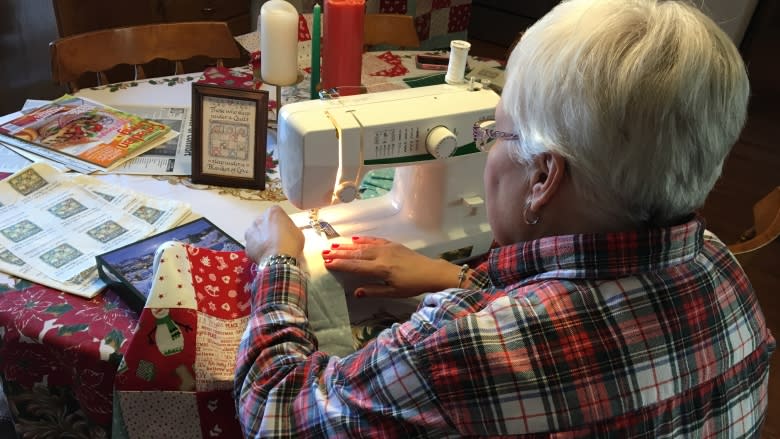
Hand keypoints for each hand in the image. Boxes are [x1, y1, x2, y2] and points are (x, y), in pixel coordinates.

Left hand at [244, 205, 303, 263]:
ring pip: (256, 233)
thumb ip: (289, 227)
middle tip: (277, 238)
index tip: (285, 229)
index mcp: (273, 212)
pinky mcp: (247, 245)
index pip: (276, 213)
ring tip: (270, 247)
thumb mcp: (297, 232)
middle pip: (264, 222)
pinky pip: (253, 245)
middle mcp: (259, 219)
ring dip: (261, 238)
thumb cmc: (291, 243)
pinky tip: (265, 254)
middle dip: (269, 228)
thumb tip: (287, 231)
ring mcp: (250, 232)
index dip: (281, 222)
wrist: (279, 260)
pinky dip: (257, 249)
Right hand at [322, 236, 463, 297]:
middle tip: (325, 253)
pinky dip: (363, 239)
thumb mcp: (394, 292)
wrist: (431, 272)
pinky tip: (354, 239)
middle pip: (356, 254)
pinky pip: (374, 240)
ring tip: (334, 246)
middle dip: (340, 254)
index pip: (356, 266)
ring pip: (363, 246)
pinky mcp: (392, 244)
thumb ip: (374, 290)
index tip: (328, 263)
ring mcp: (387, 248)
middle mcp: (382, 256)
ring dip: (348, 246)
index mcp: (381, 269)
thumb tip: (356, 292)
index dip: (341, 265)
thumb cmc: (412, 285)